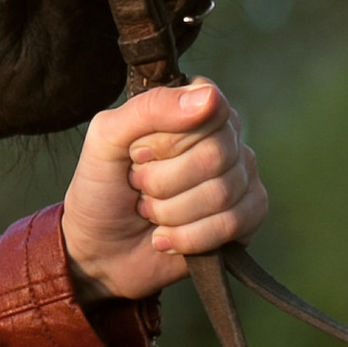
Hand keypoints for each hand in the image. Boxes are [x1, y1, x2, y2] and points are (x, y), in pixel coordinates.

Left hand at [62, 76, 266, 303]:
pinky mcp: (248, 216)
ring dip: (170, 212)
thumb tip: (208, 96)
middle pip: (215, 155)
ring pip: (222, 193)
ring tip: (151, 213)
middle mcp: (225, 138)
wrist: (99, 249)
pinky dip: (189, 237)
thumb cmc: (102, 188)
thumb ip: (150, 108)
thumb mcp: (106, 138)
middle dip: (162, 182)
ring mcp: (241, 177)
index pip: (208, 108)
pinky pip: (233, 223)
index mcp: (193, 109)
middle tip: (139, 187)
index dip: (168, 140)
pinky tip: (167, 237)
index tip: (137, 154)